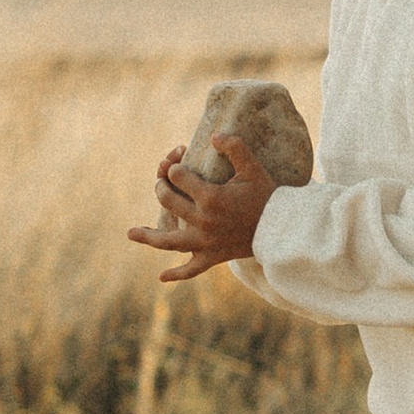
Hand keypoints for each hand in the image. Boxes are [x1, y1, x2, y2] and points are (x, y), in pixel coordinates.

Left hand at [127, 136, 273, 286]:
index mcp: (211, 197)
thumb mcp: (252, 169)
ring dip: (148, 236)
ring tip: (130, 232)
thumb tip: (214, 136)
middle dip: (162, 188)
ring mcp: (205, 242)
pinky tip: (161, 277)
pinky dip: (176, 274)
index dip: (175, 168)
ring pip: (169, 240)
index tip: (178, 165)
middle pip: (169, 201)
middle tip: (162, 183)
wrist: (282, 230)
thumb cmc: (267, 197)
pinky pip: (191, 270)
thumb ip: (235, 148)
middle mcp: (203, 221)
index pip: (179, 177)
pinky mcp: (212, 258)